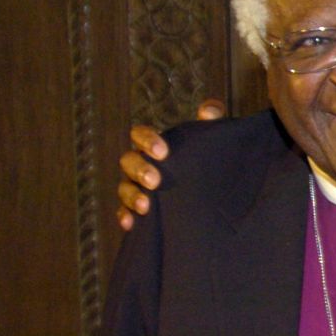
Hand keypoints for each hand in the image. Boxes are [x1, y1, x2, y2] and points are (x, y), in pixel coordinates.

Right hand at [116, 99, 224, 229]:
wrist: (211, 193)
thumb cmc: (205, 160)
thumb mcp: (211, 140)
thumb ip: (212, 121)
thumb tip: (207, 111)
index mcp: (153, 145)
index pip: (140, 135)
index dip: (147, 140)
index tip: (163, 152)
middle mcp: (141, 164)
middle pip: (128, 161)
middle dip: (140, 170)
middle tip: (155, 181)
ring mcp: (136, 187)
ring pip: (124, 188)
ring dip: (132, 196)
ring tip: (145, 206)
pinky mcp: (138, 210)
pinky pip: (124, 213)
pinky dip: (125, 217)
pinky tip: (132, 224)